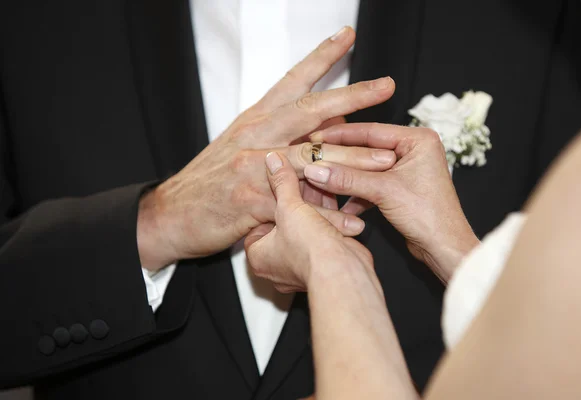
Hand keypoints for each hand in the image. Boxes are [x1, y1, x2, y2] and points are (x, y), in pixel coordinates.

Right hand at [137, 27, 396, 269]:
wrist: (173, 212)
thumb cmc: (211, 179)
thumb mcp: (241, 145)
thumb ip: (279, 134)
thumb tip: (324, 126)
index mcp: (255, 118)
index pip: (293, 80)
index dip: (321, 57)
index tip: (347, 36)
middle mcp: (256, 135)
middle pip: (310, 109)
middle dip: (352, 95)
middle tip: (385, 86)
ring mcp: (252, 166)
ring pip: (311, 157)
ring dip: (353, 158)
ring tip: (386, 160)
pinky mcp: (251, 201)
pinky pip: (299, 206)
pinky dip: (329, 216)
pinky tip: (354, 221)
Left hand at [244, 152, 373, 292]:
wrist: (340, 272)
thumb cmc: (308, 250)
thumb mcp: (289, 206)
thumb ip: (282, 182)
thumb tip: (273, 161)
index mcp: (258, 257)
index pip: (257, 222)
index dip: (270, 201)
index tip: (280, 186)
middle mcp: (277, 267)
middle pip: (283, 225)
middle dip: (296, 204)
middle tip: (302, 183)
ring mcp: (301, 267)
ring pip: (304, 231)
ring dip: (314, 211)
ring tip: (321, 187)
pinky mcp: (323, 265)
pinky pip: (322, 237)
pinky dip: (329, 221)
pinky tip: (335, 202)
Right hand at [304, 123, 479, 282]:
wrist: (444, 248)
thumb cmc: (428, 216)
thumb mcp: (383, 191)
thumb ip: (348, 178)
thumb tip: (315, 169)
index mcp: (418, 139)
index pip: (371, 130)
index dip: (340, 134)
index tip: (316, 137)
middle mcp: (413, 150)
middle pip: (367, 149)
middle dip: (340, 158)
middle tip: (314, 156)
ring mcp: (406, 169)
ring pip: (366, 169)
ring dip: (346, 178)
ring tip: (320, 180)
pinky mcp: (399, 188)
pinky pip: (371, 184)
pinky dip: (356, 193)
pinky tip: (339, 204)